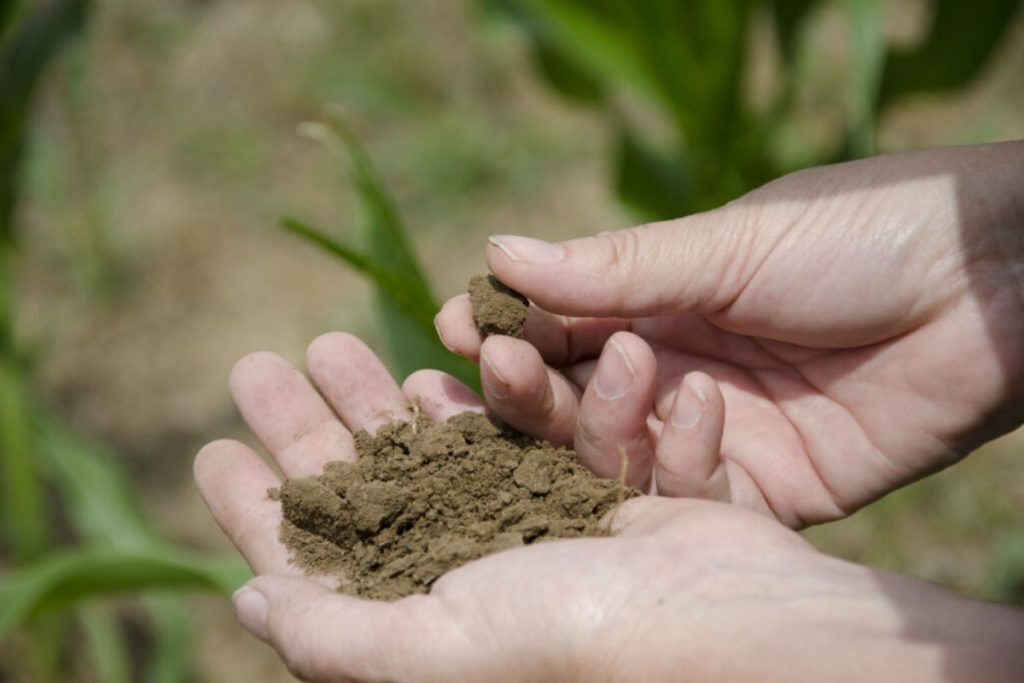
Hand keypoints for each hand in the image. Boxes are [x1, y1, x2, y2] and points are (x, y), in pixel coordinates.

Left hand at [195, 333, 1023, 680]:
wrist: (746, 626)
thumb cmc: (586, 641)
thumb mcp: (443, 650)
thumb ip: (340, 638)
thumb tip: (249, 600)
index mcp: (426, 625)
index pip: (317, 563)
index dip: (260, 505)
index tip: (212, 443)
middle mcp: (472, 581)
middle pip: (371, 491)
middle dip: (318, 425)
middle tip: (265, 360)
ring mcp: (532, 534)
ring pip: (437, 447)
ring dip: (391, 392)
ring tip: (338, 334)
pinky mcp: (591, 494)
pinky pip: (526, 433)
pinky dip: (500, 396)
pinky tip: (459, 351)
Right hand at [436, 142, 1023, 527]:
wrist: (994, 279)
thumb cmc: (861, 233)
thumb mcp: (727, 244)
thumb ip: (615, 267)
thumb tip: (499, 252)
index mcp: (663, 304)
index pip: (560, 329)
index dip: (506, 329)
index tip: (452, 325)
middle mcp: (677, 374)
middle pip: (574, 400)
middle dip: (520, 389)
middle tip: (478, 371)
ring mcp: (718, 435)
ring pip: (619, 454)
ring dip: (581, 425)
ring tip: (554, 385)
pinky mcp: (768, 488)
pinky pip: (695, 501)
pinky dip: (673, 467)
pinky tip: (680, 411)